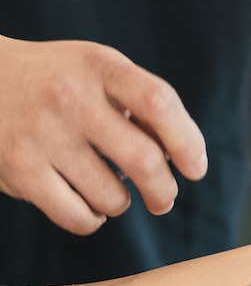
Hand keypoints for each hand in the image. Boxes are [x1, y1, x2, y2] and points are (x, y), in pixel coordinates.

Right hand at [0, 37, 207, 234]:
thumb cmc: (58, 85)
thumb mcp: (97, 73)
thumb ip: (142, 107)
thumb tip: (186, 159)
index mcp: (99, 65)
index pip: (158, 102)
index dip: (187, 142)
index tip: (195, 169)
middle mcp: (69, 96)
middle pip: (144, 160)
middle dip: (163, 192)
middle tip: (162, 200)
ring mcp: (42, 133)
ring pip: (113, 197)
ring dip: (120, 203)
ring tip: (107, 189)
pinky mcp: (20, 169)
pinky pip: (80, 217)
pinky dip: (92, 220)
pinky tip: (85, 203)